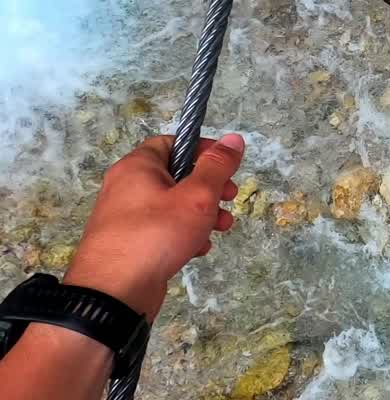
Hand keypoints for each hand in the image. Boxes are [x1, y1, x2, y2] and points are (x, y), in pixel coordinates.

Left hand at [63, 134, 243, 320]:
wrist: (112, 293)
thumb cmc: (155, 235)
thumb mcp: (196, 196)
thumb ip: (217, 166)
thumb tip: (234, 139)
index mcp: (137, 167)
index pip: (172, 142)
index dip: (202, 150)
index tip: (226, 166)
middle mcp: (127, 187)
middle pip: (176, 175)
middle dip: (209, 188)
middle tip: (229, 199)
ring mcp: (126, 217)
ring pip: (172, 205)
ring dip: (201, 214)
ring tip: (220, 229)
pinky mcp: (129, 243)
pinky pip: (162, 229)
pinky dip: (183, 234)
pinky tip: (197, 249)